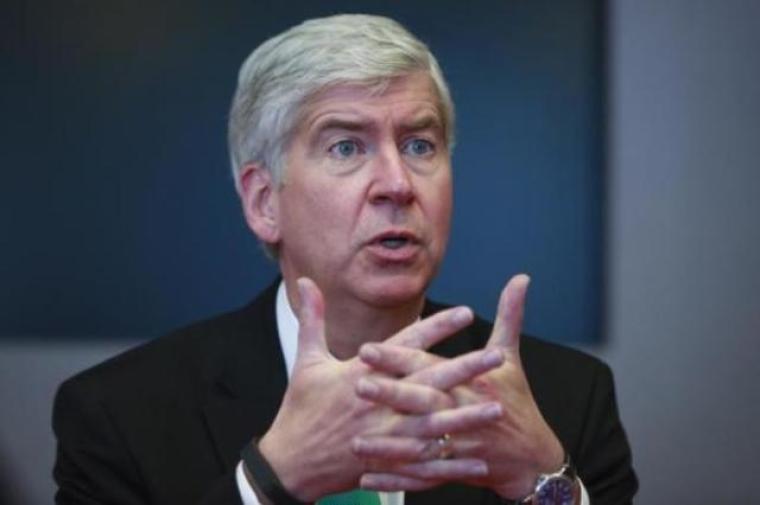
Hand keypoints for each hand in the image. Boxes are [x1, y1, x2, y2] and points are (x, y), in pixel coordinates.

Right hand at [256, 278, 505, 500]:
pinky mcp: (386, 463)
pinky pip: (425, 464)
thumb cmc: (299, 408)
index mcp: (360, 374)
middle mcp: (377, 403)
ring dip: (467, 417)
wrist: (289, 462)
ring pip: (433, 425)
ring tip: (498, 408)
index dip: (437, 328)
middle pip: (428, 383)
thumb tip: (308, 282)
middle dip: (465, 369)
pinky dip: (452, 464)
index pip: (405, 345)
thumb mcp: (305, 361)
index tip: (465, 313)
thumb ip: (313, 319)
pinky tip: (479, 461)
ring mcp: (383, 435)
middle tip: (496, 356)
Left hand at [354, 275, 563, 498]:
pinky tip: (367, 477)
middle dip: (390, 394)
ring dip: (387, 445)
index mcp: (472, 382)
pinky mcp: (454, 469)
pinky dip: (395, 479)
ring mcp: (459, 445)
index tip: (368, 349)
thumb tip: (521, 278)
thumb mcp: (512, 357)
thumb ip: (510, 315)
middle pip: (423, 402)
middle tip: (357, 385)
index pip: (429, 366)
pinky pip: (421, 476)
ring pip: (419, 444)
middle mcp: (463, 412)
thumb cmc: (518, 400)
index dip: (399, 357)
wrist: (534, 457)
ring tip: (354, 440)